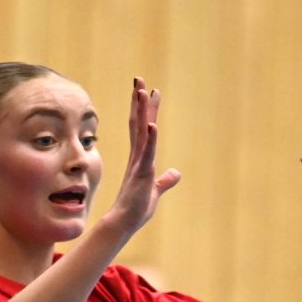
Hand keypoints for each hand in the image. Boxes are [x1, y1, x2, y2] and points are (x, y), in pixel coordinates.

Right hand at [98, 78, 182, 236]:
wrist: (125, 222)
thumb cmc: (137, 209)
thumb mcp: (156, 191)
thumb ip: (165, 181)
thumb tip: (175, 174)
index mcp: (141, 158)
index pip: (144, 128)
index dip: (147, 110)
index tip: (150, 91)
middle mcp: (138, 156)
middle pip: (139, 123)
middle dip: (140, 101)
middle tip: (140, 79)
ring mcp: (139, 162)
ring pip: (140, 131)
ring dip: (141, 111)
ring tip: (142, 90)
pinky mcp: (142, 173)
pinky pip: (147, 152)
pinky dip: (151, 138)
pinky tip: (153, 124)